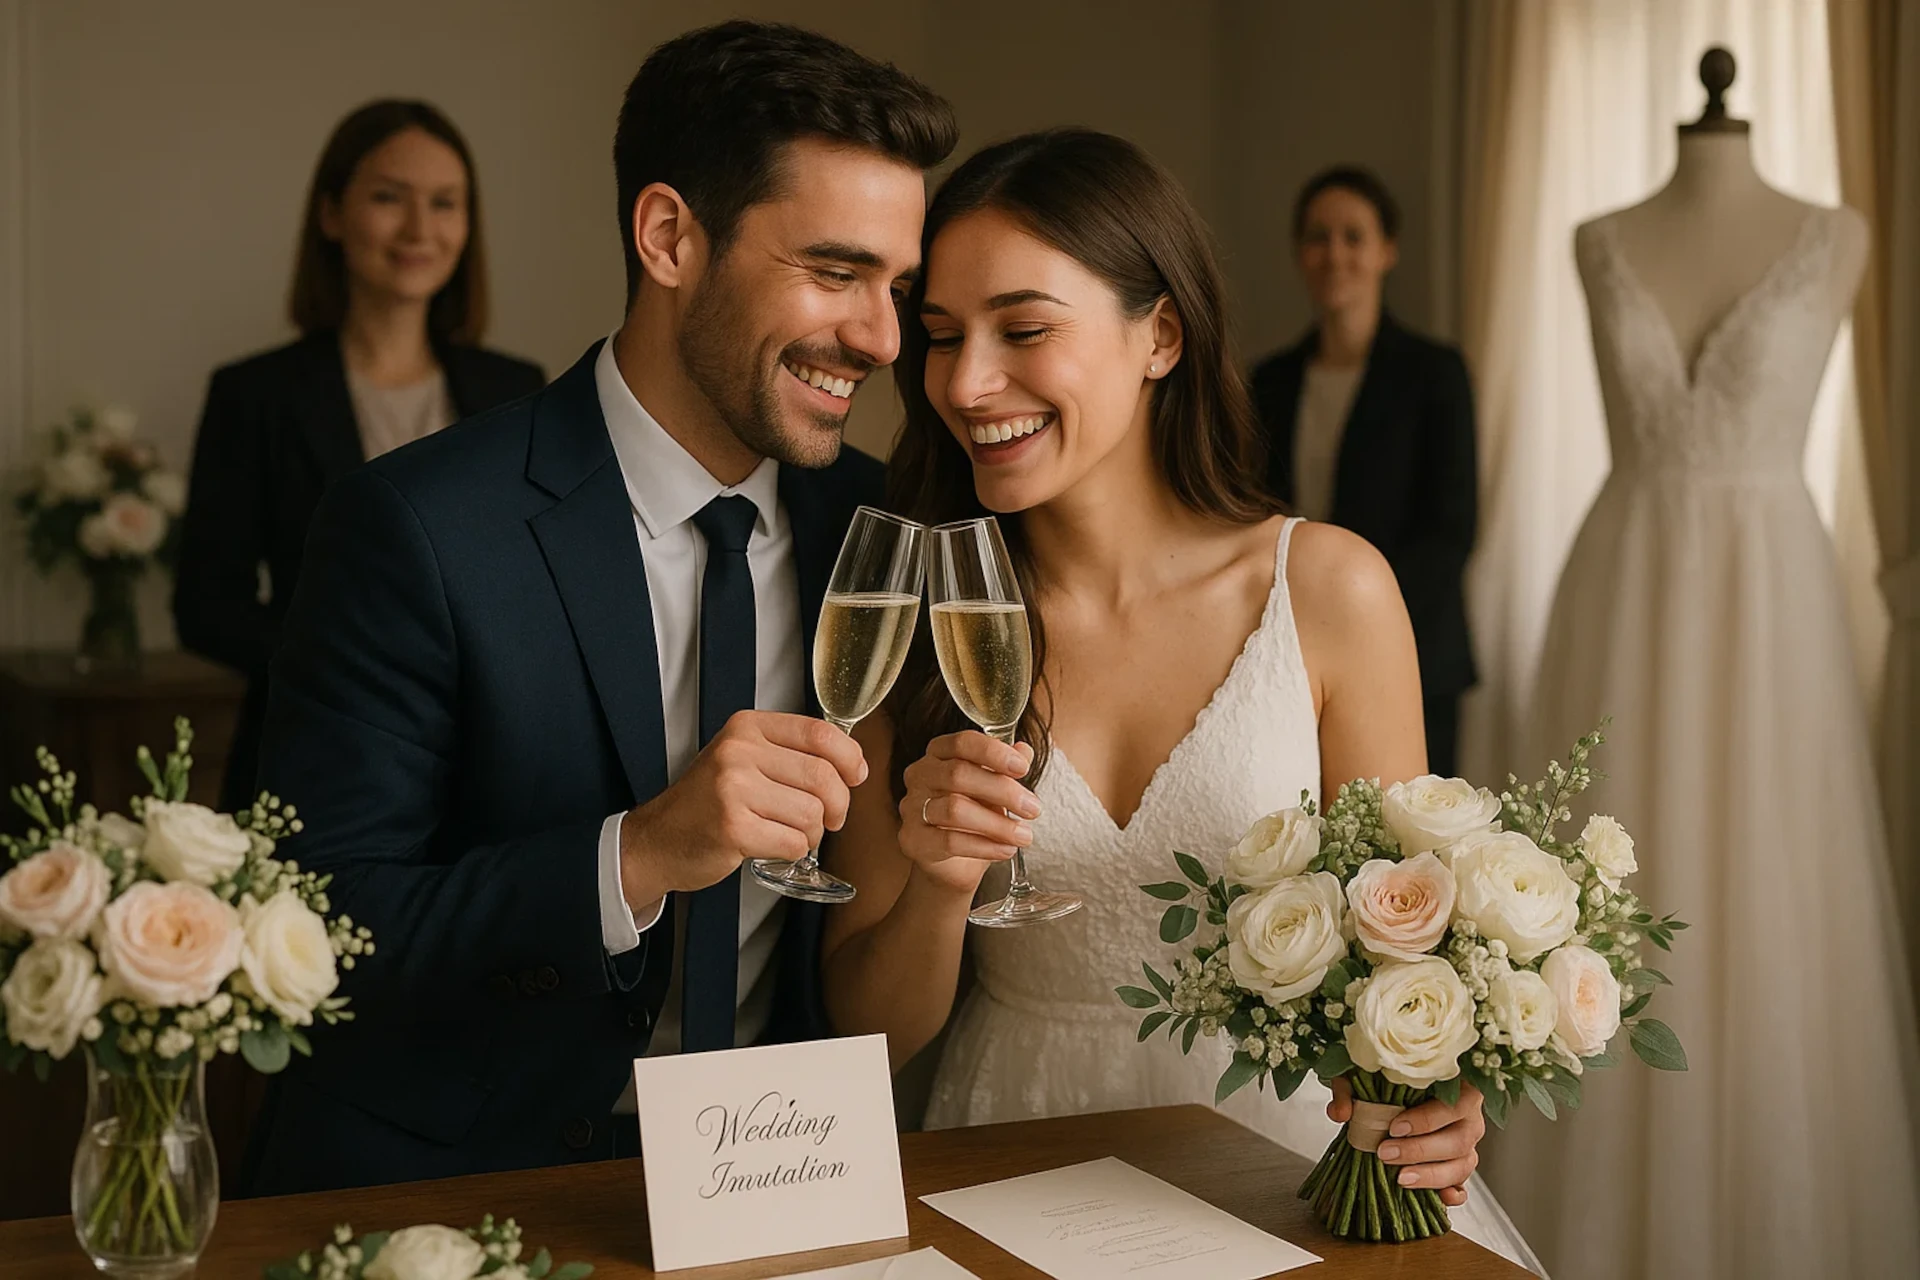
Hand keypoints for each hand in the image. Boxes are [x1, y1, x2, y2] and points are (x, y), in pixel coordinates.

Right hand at [619, 711, 867, 910]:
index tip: (856, 776)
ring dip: (812, 833)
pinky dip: (793, 851)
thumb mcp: (743, 759)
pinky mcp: (733, 828)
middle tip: (829, 819)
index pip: (820, 733)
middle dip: (838, 805)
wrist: (658, 840)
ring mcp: (733, 789)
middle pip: (823, 776)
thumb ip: (790, 753)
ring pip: (812, 813)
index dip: (850, 757)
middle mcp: (739, 751)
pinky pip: (794, 842)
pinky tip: (773, 845)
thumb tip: (853, 764)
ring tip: (791, 833)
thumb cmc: (708, 802)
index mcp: (747, 728)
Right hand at [898, 731, 1038, 893]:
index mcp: (939, 753)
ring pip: (954, 809)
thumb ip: (1007, 768)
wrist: (954, 862)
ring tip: (1024, 835)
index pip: (962, 742)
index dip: (993, 752)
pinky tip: (1006, 849)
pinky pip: (949, 841)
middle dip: (1003, 791)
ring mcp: (911, 807)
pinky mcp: (913, 840)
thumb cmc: (974, 815)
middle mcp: (920, 775)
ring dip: (997, 823)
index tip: (1023, 768)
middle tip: (1033, 808)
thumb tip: (1025, 750)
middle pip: (958, 774)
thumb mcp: (994, 788)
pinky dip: (984, 846)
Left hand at [1327, 1077, 1484, 1205]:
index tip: (1394, 1128)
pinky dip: (1453, 1194)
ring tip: (1401, 1179)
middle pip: (1458, 1140)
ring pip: (1462, 1165)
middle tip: (1386, 1154)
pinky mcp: (1460, 1165)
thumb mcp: (1367, 1075)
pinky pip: (1464, 1185)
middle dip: (1420, 1151)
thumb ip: (1351, 1089)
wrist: (1397, 1091)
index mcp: (1459, 1088)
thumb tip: (1340, 1112)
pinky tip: (1439, 1198)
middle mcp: (1469, 1117)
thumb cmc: (1392, 1079)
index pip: (1452, 1105)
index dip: (1425, 1120)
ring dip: (1431, 1175)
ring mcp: (1467, 1144)